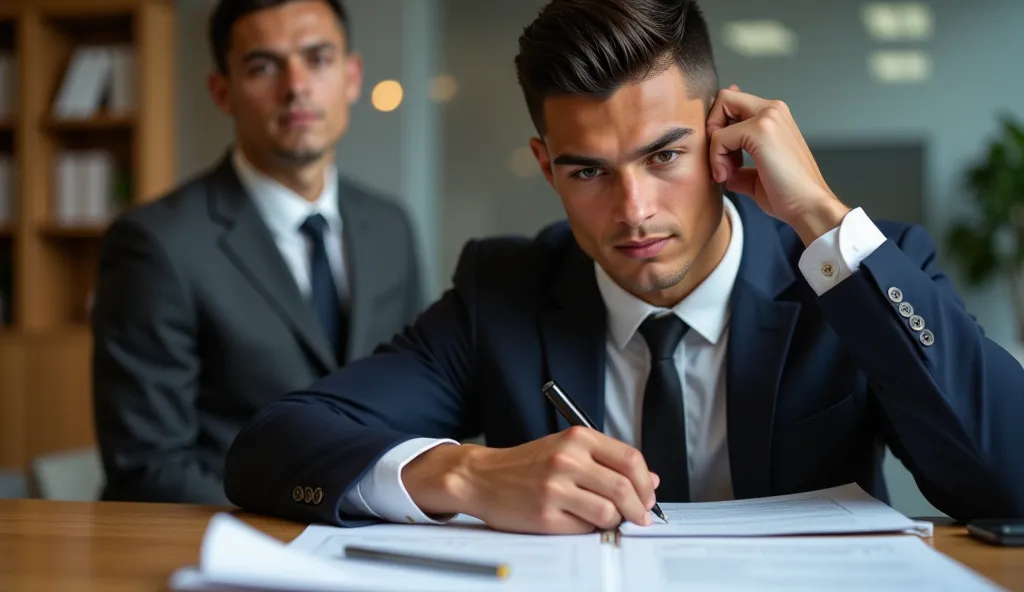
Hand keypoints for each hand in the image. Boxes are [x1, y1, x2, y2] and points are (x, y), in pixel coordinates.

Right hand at [402, 427, 659, 534]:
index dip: (646, 482)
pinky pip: (584, 528)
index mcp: (577, 438)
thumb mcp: (567, 449)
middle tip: (640, 516)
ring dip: (615, 520)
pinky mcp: (545, 515)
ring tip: (607, 519)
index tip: (648, 494)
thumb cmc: (526, 464)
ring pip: (608, 512)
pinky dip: (590, 528)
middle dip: (639, 508)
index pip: (630, 459)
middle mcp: (567, 460)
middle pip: (624, 488)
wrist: (482, 477)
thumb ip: (607, 461)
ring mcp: (555, 488)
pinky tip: (580, 521)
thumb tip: (649, 481)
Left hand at [706, 88, 850, 245]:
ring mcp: (768, 116)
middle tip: (720, 158)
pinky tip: (728, 176)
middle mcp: (773, 110)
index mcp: (774, 117)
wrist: (808, 207)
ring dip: (714, 145)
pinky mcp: (761, 129)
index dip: (718, 126)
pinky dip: (716, 158)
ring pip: (720, 111)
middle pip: (724, 98)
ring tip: (727, 172)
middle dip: (712, 127)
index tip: (725, 157)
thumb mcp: (755, 176)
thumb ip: (737, 163)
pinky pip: (719, 136)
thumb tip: (721, 169)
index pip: (733, 103)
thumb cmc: (788, 195)